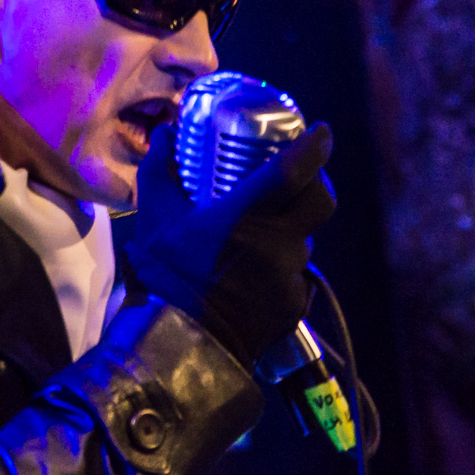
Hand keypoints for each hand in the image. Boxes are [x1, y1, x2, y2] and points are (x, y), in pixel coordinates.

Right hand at [126, 123, 336, 370]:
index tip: (321, 131)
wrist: (177, 342)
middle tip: (302, 177)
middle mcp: (277, 246)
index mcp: (245, 218)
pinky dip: (282, 267)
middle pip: (321, 202)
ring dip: (293, 230)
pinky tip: (257, 270)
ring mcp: (289, 278)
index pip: (294, 171)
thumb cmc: (164, 276)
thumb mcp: (154, 217)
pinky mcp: (293, 305)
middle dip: (317, 183)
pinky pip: (296, 275)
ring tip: (265, 229)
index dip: (315, 145)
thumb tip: (168, 133)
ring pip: (306, 240)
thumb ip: (159, 169)